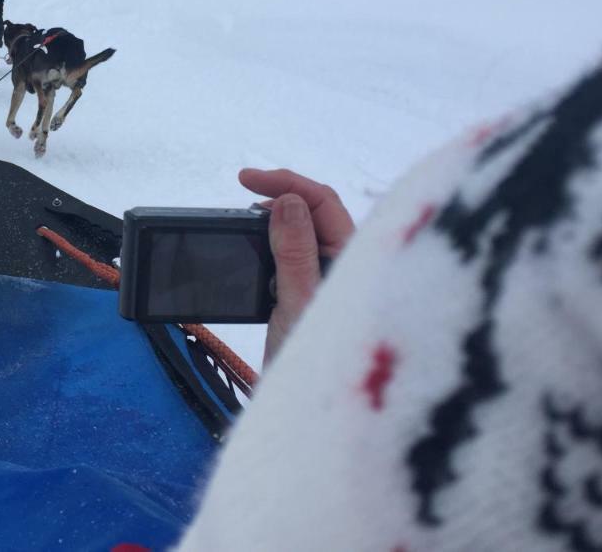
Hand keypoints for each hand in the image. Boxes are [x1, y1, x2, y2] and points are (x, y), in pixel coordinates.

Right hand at [239, 168, 354, 365]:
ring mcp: (334, 280)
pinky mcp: (316, 294)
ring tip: (246, 217)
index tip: (245, 180)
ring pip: (307, 231)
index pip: (323, 201)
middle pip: (318, 210)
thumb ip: (295, 251)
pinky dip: (274, 242)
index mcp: (357, 261)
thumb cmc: (317, 371)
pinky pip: (298, 253)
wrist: (314, 422)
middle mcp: (351, 266)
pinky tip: (255, 245)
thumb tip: (288, 200)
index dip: (285, 182)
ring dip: (277, 217)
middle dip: (281, 193)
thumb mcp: (298, 305)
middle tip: (243, 191)